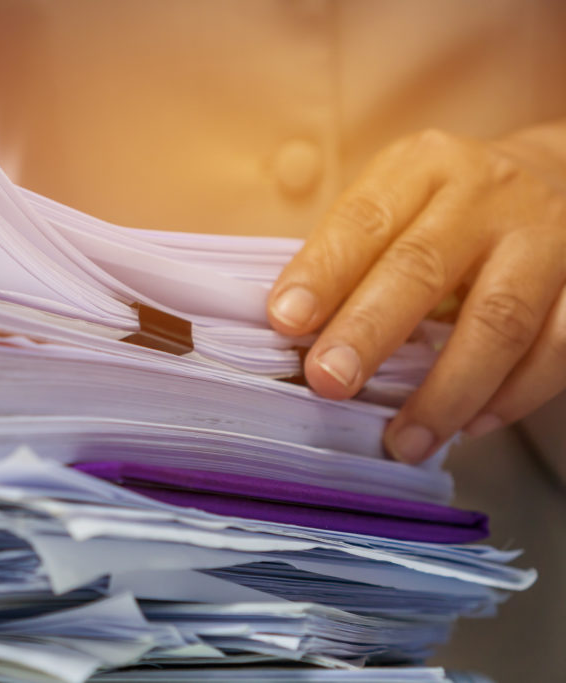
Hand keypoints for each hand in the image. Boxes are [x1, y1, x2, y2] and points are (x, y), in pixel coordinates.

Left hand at [267, 128, 565, 462]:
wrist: (560, 178)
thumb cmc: (449, 211)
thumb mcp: (398, 206)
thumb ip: (350, 260)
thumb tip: (292, 335)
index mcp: (422, 168)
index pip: (364, 220)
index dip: (323, 272)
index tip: (285, 321)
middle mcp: (486, 194)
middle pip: (423, 266)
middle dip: (370, 330)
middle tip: (329, 382)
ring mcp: (547, 236)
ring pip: (500, 320)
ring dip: (447, 389)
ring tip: (404, 439)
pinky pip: (559, 348)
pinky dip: (514, 396)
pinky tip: (472, 426)